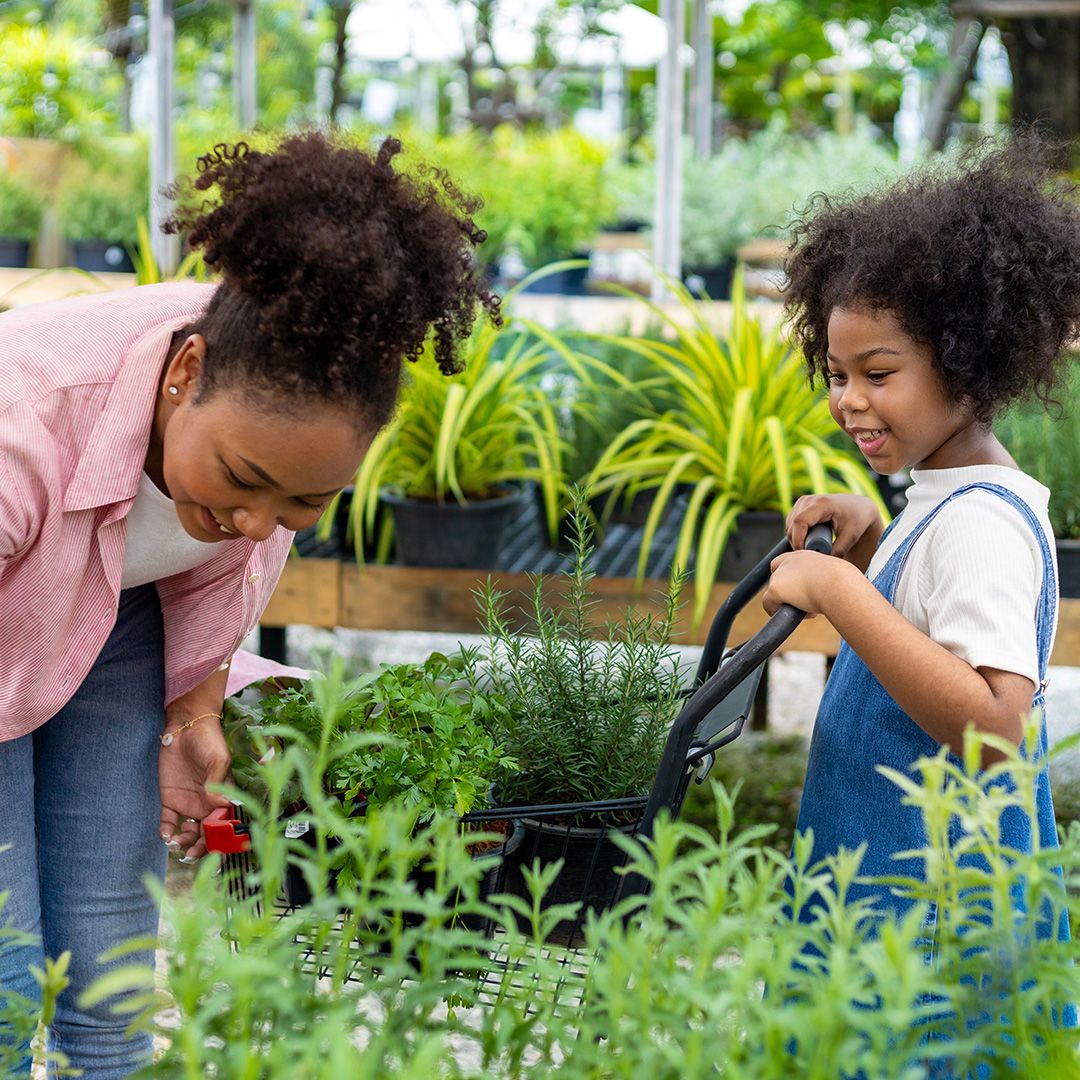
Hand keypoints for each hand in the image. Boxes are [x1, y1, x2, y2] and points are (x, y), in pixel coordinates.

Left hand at [158, 711, 231, 859]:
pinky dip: (166, 830)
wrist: (185, 727)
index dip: (220, 836)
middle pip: (206, 833)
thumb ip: (217, 782)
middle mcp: (207, 803)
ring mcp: (188, 802)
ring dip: (183, 842)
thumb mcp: (218, 759)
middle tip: (191, 854)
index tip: (213, 844)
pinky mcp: (170, 799)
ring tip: (176, 844)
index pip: (223, 822)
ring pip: (188, 831)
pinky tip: (165, 835)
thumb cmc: (208, 740)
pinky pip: (168, 820)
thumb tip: (219, 805)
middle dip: (200, 847)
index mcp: (223, 796)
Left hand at [762, 549, 851, 617]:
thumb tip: (825, 592)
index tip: (801, 589)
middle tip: (807, 601)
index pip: (786, 562)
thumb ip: (826, 580)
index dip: (790, 578)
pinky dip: (780, 612)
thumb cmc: (846, 584)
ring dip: (788, 602)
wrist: (840, 585)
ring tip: (809, 608)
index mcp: (805, 555)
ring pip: (774, 592)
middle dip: (789, 591)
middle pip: (777, 578)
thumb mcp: (837, 577)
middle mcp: (790, 560)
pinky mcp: (774, 588)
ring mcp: (780, 574)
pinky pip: (769, 605)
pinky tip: (799, 613)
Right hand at [787, 493, 883, 566]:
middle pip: (792, 527)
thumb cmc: (857, 520)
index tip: (805, 555)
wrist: (858, 507)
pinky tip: (812, 538)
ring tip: (819, 544)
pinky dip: (798, 535)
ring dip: (799, 540)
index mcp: (821, 504)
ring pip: (789, 528)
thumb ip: (838, 551)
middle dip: (800, 543)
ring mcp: (802, 502)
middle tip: (816, 553)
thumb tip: (822, 564)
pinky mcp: (799, 506)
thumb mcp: (851, 537)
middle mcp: (808, 500)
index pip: (800, 522)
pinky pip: (791, 526)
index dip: (798, 540)